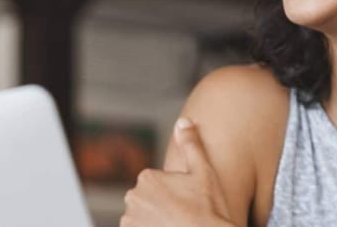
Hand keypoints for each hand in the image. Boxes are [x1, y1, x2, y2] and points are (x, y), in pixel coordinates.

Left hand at [120, 117, 234, 226]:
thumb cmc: (207, 209)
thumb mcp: (203, 172)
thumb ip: (190, 144)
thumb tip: (183, 121)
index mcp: (147, 178)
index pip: (158, 184)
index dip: (175, 193)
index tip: (188, 202)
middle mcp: (132, 198)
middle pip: (148, 201)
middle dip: (162, 207)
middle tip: (183, 215)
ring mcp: (129, 221)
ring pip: (143, 219)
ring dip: (154, 222)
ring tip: (176, 224)